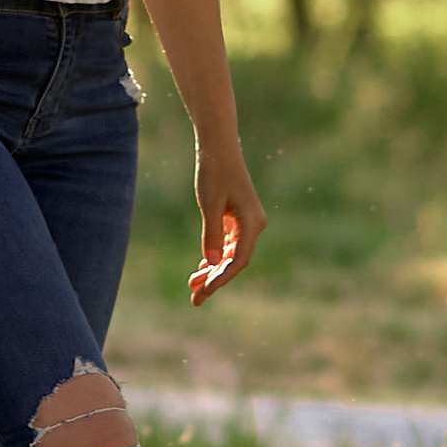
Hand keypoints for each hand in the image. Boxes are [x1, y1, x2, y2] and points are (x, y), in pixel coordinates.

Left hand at [188, 152, 265, 304]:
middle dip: (215, 280)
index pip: (239, 260)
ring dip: (213, 270)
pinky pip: (228, 244)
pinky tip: (202, 268)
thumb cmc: (214, 172)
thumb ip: (212, 234)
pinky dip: (215, 256)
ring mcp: (246, 222)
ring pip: (231, 255)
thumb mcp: (210, 204)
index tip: (205, 293)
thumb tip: (214, 263)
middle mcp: (253, 225)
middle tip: (195, 300)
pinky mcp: (236, 218)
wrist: (218, 147)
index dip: (222, 279)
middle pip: (235, 261)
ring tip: (193, 287)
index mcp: (252, 222)